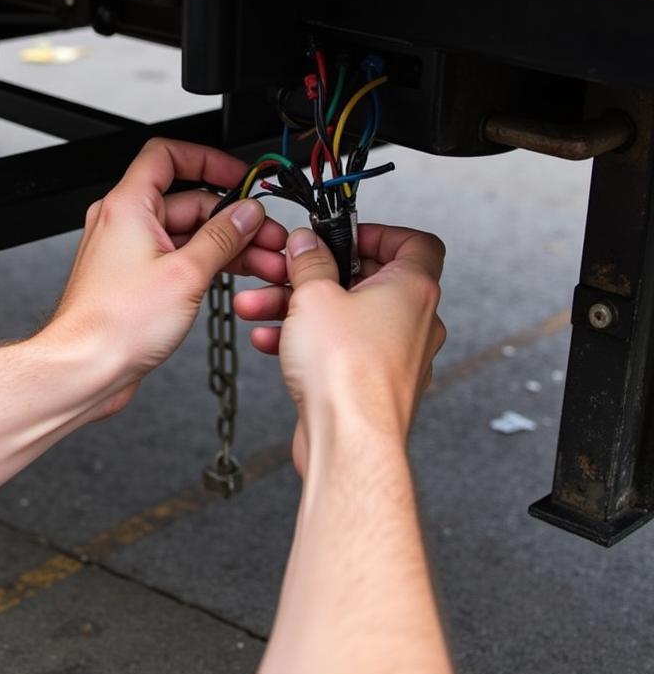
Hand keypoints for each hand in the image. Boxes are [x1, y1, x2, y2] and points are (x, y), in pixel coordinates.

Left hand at [46, 139, 287, 418]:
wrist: (85, 367)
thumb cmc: (115, 323)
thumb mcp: (185, 273)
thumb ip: (222, 237)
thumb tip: (246, 213)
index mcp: (128, 205)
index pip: (168, 156)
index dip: (208, 160)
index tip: (240, 177)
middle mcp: (124, 222)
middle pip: (187, 200)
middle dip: (232, 217)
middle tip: (266, 235)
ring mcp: (128, 251)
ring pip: (186, 233)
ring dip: (225, 244)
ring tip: (262, 262)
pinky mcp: (134, 279)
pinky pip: (176, 258)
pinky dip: (206, 263)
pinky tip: (234, 278)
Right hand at [234, 224, 445, 472]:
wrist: (348, 440)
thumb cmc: (347, 372)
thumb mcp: (314, 295)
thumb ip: (309, 261)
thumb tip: (308, 244)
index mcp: (412, 289)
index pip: (414, 243)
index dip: (377, 233)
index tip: (341, 235)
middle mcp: (413, 322)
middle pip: (366, 280)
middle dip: (316, 274)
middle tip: (287, 269)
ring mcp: (396, 356)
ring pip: (345, 317)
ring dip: (299, 308)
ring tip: (259, 306)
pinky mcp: (373, 385)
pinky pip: (339, 350)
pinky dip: (307, 341)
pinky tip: (271, 341)